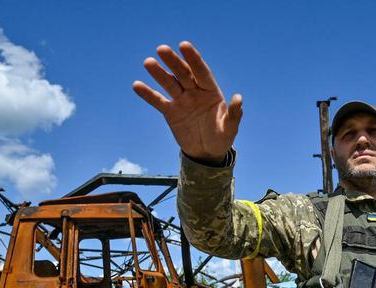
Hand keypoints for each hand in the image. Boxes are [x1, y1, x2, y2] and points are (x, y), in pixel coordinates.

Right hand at [133, 41, 242, 162]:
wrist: (207, 152)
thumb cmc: (222, 137)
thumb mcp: (230, 128)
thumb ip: (234, 113)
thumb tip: (238, 98)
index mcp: (211, 91)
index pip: (201, 72)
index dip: (193, 59)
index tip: (184, 45)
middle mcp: (195, 92)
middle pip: (183, 73)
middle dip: (173, 61)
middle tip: (162, 49)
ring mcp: (182, 100)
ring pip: (169, 83)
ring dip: (159, 73)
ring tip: (148, 62)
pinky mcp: (170, 112)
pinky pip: (158, 101)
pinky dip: (148, 94)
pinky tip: (137, 85)